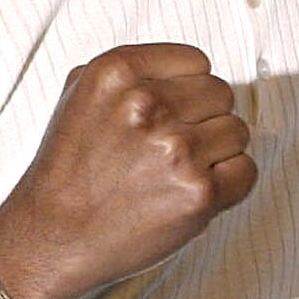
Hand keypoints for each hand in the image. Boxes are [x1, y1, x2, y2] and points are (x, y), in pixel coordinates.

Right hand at [0, 44, 256, 298]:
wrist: (52, 237)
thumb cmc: (69, 170)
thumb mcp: (79, 96)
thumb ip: (132, 72)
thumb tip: (188, 69)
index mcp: (117, 72)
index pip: (196, 61)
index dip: (186, 90)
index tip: (168, 112)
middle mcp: (147, 105)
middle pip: (221, 94)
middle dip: (202, 120)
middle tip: (169, 148)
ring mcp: (176, 149)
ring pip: (237, 131)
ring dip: (215, 153)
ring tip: (174, 172)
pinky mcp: (199, 192)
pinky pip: (246, 171)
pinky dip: (228, 184)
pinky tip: (191, 191)